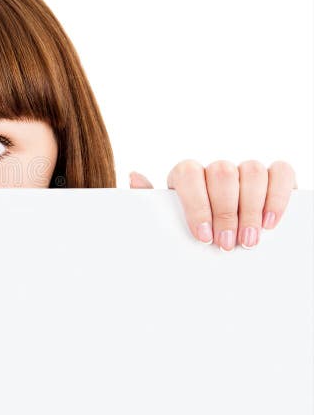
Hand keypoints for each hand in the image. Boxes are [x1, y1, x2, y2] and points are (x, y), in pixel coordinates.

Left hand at [129, 160, 297, 251]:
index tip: (202, 236)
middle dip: (225, 212)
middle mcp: (216, 169)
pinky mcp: (274, 177)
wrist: (226, 244)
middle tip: (226, 244)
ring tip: (248, 240)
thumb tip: (133, 175)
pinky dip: (277, 196)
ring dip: (251, 209)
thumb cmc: (193, 233)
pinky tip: (270, 223)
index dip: (196, 203)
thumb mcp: (170, 223)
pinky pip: (280, 172)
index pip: (188, 173)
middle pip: (222, 172)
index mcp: (187, 176)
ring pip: (251, 171)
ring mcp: (245, 171)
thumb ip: (151, 204)